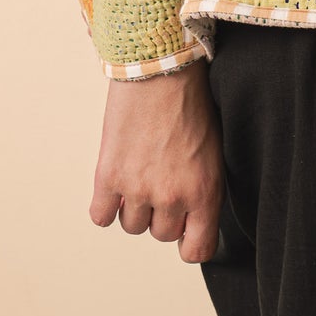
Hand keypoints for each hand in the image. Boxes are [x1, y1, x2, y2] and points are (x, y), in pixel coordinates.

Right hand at [89, 58, 223, 262]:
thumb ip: (203, 188)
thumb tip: (191, 217)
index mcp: (205, 192)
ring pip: (132, 225)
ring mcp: (138, 188)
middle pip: (161, 234)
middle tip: (161, 179)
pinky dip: (105, 204)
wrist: (161, 66)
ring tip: (139, 171)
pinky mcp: (109, 175)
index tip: (185, 228)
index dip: (189, 240)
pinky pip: (101, 216)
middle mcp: (172, 197)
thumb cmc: (192, 100)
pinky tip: (115, 182)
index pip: (197, 250)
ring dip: (134, 205)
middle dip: (161, 212)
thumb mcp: (213, 150)